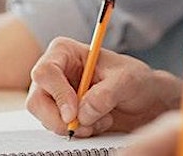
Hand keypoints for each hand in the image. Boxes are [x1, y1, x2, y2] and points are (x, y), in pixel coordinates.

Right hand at [26, 37, 181, 137]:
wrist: (145, 100)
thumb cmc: (136, 80)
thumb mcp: (127, 81)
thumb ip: (105, 94)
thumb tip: (82, 112)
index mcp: (65, 52)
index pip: (45, 72)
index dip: (57, 94)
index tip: (74, 113)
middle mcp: (55, 72)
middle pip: (37, 100)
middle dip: (60, 118)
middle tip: (85, 125)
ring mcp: (55, 95)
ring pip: (45, 118)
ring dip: (74, 126)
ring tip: (101, 119)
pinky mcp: (61, 113)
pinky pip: (58, 128)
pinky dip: (78, 131)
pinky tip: (96, 123)